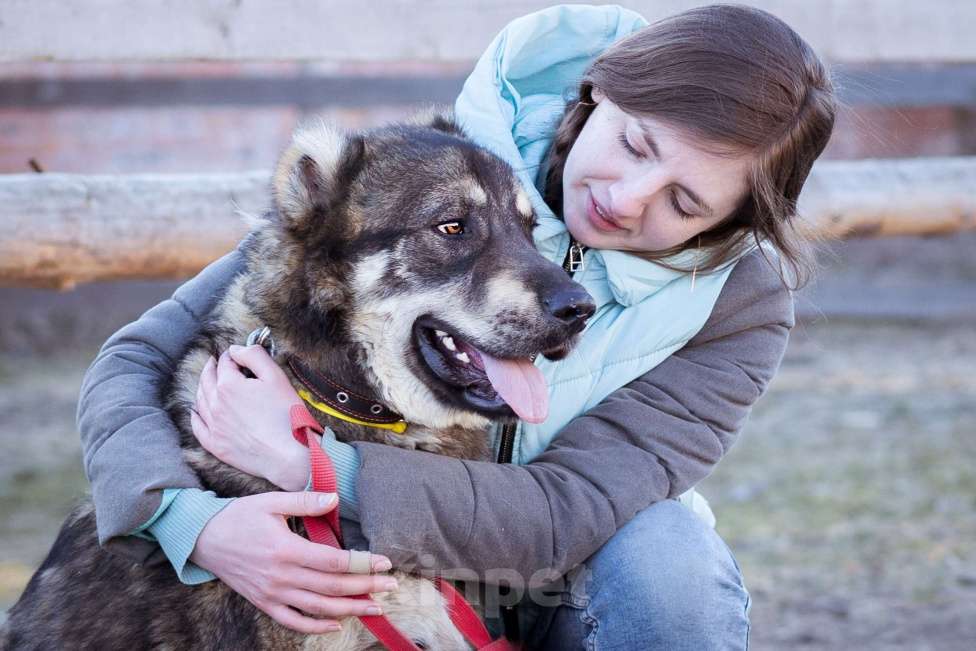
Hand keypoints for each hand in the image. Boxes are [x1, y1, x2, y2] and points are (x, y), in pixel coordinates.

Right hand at [190, 491, 396, 633]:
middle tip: (392, 585)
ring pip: (318, 608)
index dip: (362, 564)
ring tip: (375, 607)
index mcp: (286, 549)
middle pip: (332, 588)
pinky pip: (293, 621)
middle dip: (366, 587)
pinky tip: (336, 625)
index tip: (385, 562)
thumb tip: (334, 499)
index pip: (334, 562)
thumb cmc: (239, 517)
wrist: (203, 539)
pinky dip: (315, 627)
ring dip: (349, 610)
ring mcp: (272, 593)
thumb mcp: (270, 501)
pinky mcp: (264, 603)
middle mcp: (281, 576)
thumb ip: (304, 501)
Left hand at [191, 344, 308, 490]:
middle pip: (207, 380)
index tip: (237, 356)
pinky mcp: (216, 445)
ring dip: (202, 387)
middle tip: (215, 363)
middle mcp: (215, 404)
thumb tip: (236, 349)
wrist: (287, 454)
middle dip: (211, 368)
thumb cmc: (286, 415)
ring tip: (207, 382)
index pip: (225, 363)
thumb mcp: (276, 377)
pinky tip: (196, 411)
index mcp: (228, 385)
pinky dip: (195, 415)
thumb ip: (254, 356)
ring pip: (200, 401)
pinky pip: (197, 427)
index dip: (232, 356)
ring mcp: (214, 426)